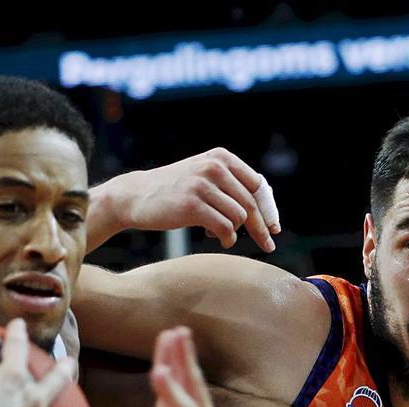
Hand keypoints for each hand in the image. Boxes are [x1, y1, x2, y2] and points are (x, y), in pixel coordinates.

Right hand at [99, 148, 280, 251]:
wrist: (134, 196)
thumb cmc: (172, 191)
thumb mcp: (202, 178)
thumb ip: (229, 186)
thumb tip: (263, 209)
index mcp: (221, 158)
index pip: (257, 186)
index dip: (269, 209)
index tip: (274, 228)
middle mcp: (214, 167)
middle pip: (251, 203)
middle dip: (261, 228)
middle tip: (268, 246)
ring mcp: (202, 185)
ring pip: (239, 216)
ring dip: (234, 231)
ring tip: (219, 234)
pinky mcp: (192, 205)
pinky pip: (224, 227)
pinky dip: (226, 238)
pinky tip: (218, 240)